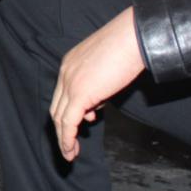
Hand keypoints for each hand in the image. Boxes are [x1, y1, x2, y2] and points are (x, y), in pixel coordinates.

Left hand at [50, 7, 144, 161]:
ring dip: (63, 138)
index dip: (68, 112)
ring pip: (59, 117)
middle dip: (62, 128)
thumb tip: (94, 107)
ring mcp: (70, 82)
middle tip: (70, 144)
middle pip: (56, 107)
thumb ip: (97, 87)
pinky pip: (68, 122)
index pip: (62, 94)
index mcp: (69, 63)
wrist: (133, 37)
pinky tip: (71, 150)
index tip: (82, 123)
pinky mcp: (79, 93)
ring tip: (70, 153)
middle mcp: (65, 72)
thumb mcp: (107, 68)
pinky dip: (67, 138)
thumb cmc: (127, 47)